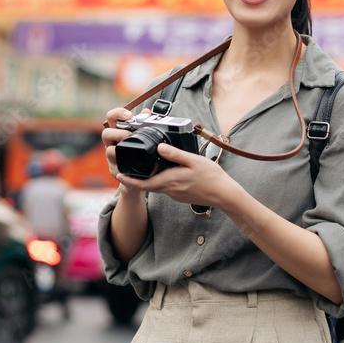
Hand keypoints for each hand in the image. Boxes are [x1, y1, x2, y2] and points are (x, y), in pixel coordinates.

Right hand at [102, 107, 150, 184]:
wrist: (137, 173)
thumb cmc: (137, 151)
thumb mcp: (141, 136)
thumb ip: (143, 123)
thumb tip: (146, 112)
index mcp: (117, 131)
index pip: (111, 117)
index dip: (117, 113)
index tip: (128, 115)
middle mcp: (111, 143)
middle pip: (105, 133)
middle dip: (117, 133)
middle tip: (128, 135)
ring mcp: (111, 157)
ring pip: (109, 152)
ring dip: (118, 150)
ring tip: (130, 152)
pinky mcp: (115, 170)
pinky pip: (116, 168)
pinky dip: (123, 166)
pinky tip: (131, 166)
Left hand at [115, 142, 238, 209]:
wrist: (224, 194)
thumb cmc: (211, 177)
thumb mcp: (193, 160)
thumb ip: (175, 154)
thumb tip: (160, 146)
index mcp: (170, 180)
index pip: (143, 184)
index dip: (129, 180)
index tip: (119, 175)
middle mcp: (170, 190)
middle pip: (147, 185)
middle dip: (135, 179)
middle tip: (126, 170)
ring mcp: (175, 194)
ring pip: (156, 186)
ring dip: (148, 179)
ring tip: (143, 168)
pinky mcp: (180, 195)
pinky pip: (166, 188)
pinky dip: (160, 181)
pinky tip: (164, 172)